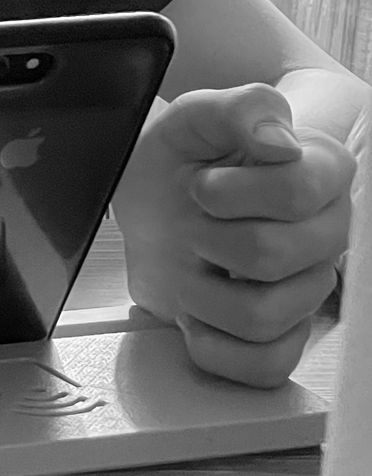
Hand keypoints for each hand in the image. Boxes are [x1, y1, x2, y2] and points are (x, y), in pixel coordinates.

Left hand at [111, 83, 353, 387]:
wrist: (150, 202)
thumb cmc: (179, 160)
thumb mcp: (194, 117)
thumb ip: (239, 110)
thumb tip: (278, 141)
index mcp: (320, 171)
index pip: (296, 191)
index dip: (229, 192)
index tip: (202, 183)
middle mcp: (325, 232)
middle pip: (274, 256)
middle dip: (208, 238)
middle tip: (192, 223)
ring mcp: (307, 287)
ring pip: (266, 315)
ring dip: (202, 291)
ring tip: (191, 265)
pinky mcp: (279, 334)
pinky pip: (265, 365)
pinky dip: (214, 346)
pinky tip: (194, 315)